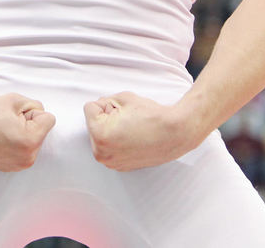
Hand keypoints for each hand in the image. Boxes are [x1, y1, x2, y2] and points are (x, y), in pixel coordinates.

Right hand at [0, 92, 55, 170]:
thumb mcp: (16, 100)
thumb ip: (36, 106)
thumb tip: (42, 116)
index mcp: (30, 142)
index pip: (49, 119)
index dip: (32, 111)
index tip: (14, 114)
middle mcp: (26, 159)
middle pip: (42, 131)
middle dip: (29, 123)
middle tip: (6, 122)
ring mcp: (17, 166)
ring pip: (33, 141)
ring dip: (23, 133)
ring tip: (2, 130)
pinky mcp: (9, 168)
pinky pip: (23, 150)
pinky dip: (16, 143)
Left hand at [84, 91, 200, 170]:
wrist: (175, 133)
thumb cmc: (152, 116)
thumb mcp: (123, 98)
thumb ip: (105, 101)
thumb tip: (99, 107)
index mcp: (100, 136)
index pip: (90, 108)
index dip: (107, 104)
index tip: (123, 110)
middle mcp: (102, 154)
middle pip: (93, 123)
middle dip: (107, 117)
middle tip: (128, 119)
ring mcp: (112, 163)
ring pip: (100, 136)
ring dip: (111, 129)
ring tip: (131, 128)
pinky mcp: (120, 167)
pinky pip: (110, 148)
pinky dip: (117, 141)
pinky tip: (133, 138)